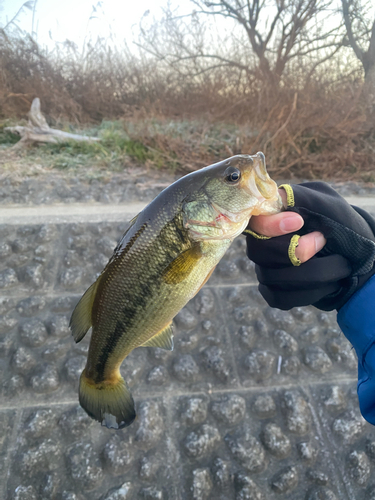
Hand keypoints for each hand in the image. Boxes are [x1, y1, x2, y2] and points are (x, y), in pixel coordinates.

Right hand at [245, 182, 374, 310]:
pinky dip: (309, 293)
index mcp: (273, 216)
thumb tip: (277, 197)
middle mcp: (263, 241)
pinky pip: (279, 297)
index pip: (254, 221)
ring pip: (271, 277)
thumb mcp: (330, 206)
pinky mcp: (274, 290)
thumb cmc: (344, 228)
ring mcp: (265, 267)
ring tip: (338, 263)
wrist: (360, 260)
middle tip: (323, 242)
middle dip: (296, 252)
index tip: (298, 222)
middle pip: (258, 252)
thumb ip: (303, 199)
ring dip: (313, 273)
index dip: (270, 226)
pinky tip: (328, 283)